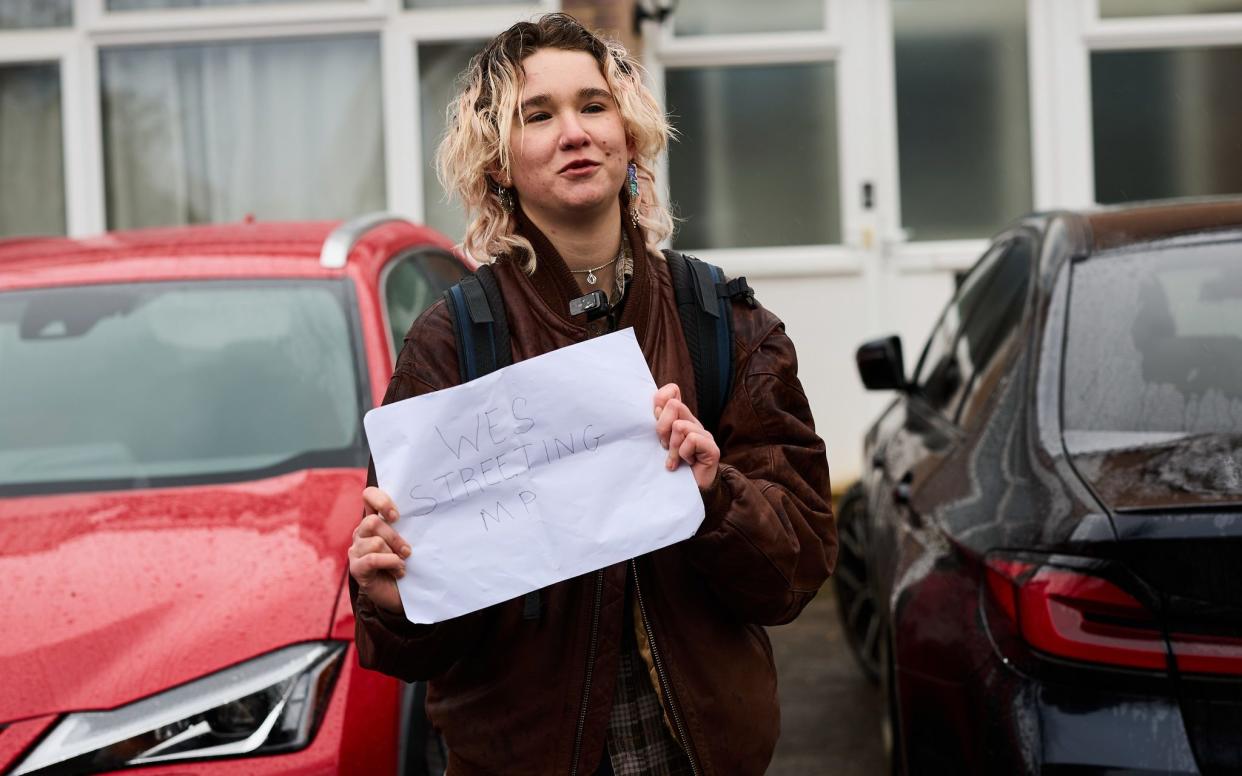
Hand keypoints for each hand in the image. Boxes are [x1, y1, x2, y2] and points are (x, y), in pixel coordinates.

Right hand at [348, 486, 410, 614]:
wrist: (401, 595)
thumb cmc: (406, 563)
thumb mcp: (407, 541)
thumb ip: (408, 526)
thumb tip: (425, 512)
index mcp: (374, 521)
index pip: (369, 495)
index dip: (381, 500)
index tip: (397, 516)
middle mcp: (361, 532)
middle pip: (373, 521)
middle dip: (394, 536)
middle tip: (407, 550)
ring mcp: (356, 550)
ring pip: (375, 541)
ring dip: (394, 554)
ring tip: (402, 564)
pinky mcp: (356, 568)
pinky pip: (372, 559)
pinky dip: (390, 564)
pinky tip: (398, 572)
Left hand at [654, 383, 719, 489]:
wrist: (687, 493)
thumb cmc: (671, 468)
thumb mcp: (659, 443)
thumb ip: (659, 424)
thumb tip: (657, 407)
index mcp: (679, 418)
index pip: (671, 392)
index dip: (660, 400)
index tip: (656, 420)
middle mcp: (693, 423)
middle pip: (673, 405)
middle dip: (662, 428)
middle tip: (663, 446)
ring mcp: (704, 434)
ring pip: (680, 425)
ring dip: (672, 447)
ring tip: (674, 460)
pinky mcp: (711, 448)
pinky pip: (692, 439)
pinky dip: (684, 454)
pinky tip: (687, 463)